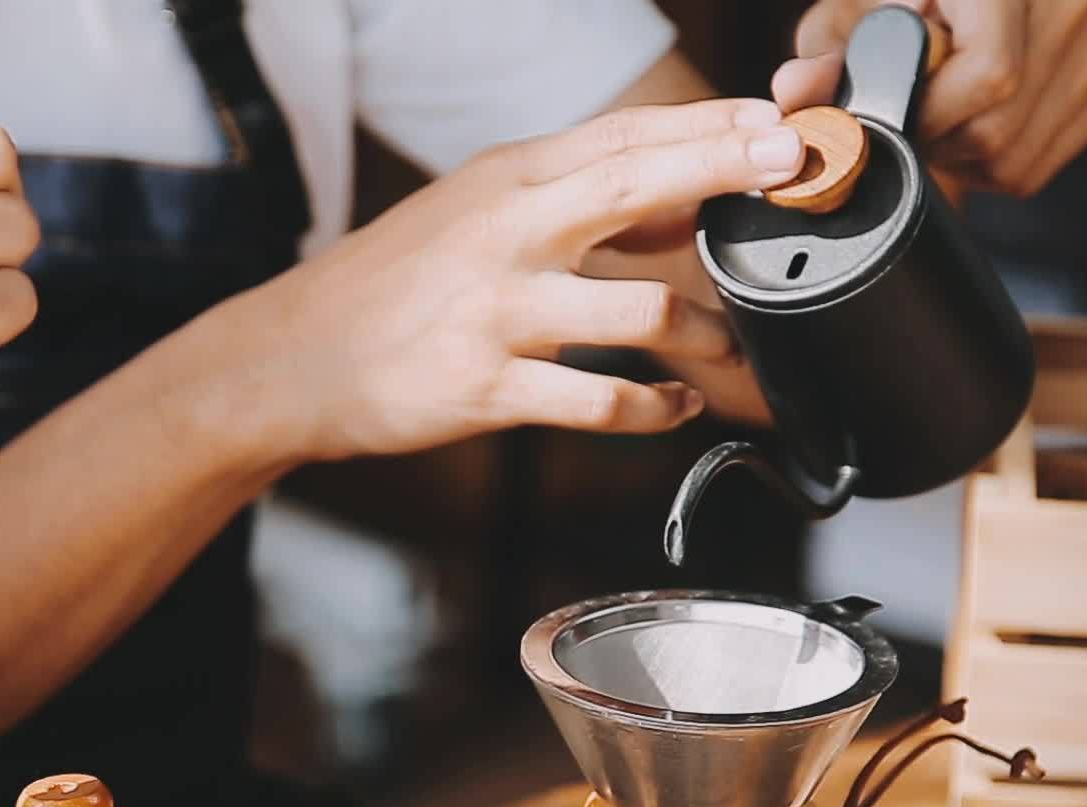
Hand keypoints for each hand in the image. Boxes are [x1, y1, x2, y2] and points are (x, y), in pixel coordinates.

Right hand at [219, 98, 806, 461]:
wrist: (292, 358)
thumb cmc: (390, 286)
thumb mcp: (474, 215)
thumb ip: (570, 204)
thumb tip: (677, 207)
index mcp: (505, 182)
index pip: (622, 136)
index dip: (708, 125)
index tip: (777, 118)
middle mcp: (504, 234)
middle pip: (635, 186)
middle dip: (725, 172)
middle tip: (794, 169)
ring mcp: (498, 311)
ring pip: (639, 309)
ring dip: (708, 333)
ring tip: (736, 349)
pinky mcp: (488, 386)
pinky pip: (599, 400)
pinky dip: (653, 409)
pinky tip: (675, 408)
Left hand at [775, 0, 1086, 195]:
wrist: (955, 0)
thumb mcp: (847, 14)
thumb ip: (824, 56)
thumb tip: (799, 92)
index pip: (989, 76)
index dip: (929, 114)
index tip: (895, 111)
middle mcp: (1070, 2)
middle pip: (998, 128)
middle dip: (936, 141)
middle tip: (910, 114)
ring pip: (1016, 156)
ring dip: (958, 157)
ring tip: (939, 110)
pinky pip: (1037, 165)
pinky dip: (991, 162)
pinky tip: (972, 121)